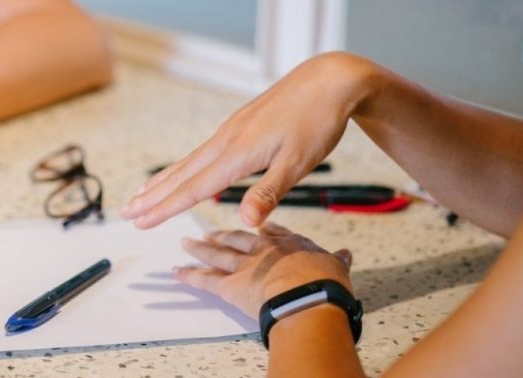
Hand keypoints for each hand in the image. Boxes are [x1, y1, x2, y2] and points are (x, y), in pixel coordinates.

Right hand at [121, 53, 379, 227]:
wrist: (329, 80)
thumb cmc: (318, 122)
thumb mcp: (299, 162)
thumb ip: (268, 193)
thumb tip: (245, 222)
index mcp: (238, 153)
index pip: (194, 188)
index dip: (165, 208)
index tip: (140, 222)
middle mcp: (227, 140)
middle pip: (182, 174)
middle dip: (153, 196)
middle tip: (125, 212)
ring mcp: (231, 131)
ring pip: (189, 161)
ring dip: (163, 181)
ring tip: (140, 194)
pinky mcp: (239, 125)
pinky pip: (202, 152)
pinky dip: (184, 166)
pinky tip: (183, 171)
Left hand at [175, 224, 352, 318]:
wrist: (308, 297)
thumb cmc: (325, 284)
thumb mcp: (336, 267)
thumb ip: (337, 260)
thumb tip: (346, 254)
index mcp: (289, 244)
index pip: (273, 233)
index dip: (263, 229)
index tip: (256, 225)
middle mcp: (263, 250)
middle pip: (238, 239)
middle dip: (223, 235)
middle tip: (210, 232)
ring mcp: (244, 266)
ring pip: (217, 254)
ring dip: (200, 249)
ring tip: (186, 243)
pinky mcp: (230, 286)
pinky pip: (204, 280)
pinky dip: (189, 276)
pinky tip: (177, 271)